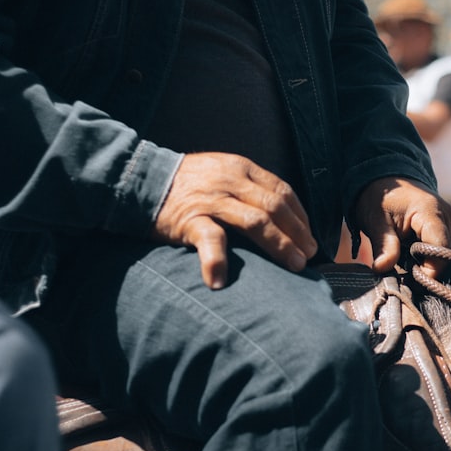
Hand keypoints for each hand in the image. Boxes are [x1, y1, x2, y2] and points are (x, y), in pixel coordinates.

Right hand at [152, 152, 317, 287]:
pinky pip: (210, 239)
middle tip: (310, 255)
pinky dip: (217, 260)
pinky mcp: (190, 219)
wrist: (140, 178)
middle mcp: (231, 180)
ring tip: (294, 265)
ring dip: (279, 246)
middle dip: (298, 233)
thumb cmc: (187, 183)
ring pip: (256, 221)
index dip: (301, 216)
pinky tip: (221, 281)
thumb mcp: (222, 173)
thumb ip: (248, 189)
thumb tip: (279, 215)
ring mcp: (211, 200)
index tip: (310, 236)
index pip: (282, 190)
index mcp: (242, 168)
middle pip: (276, 206)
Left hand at [354, 177, 450, 279]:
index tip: (412, 284)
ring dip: (426, 265)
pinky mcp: (444, 227)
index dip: (431, 271)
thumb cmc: (378, 196)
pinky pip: (440, 249)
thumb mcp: (374, 220)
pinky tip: (411, 262)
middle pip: (446, 255)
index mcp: (430, 212)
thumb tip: (381, 269)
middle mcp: (445, 216)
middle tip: (405, 282)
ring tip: (405, 271)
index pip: (441, 248)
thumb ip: (383, 245)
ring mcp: (447, 222)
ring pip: (444, 254)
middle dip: (427, 271)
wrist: (384, 177)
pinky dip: (426, 259)